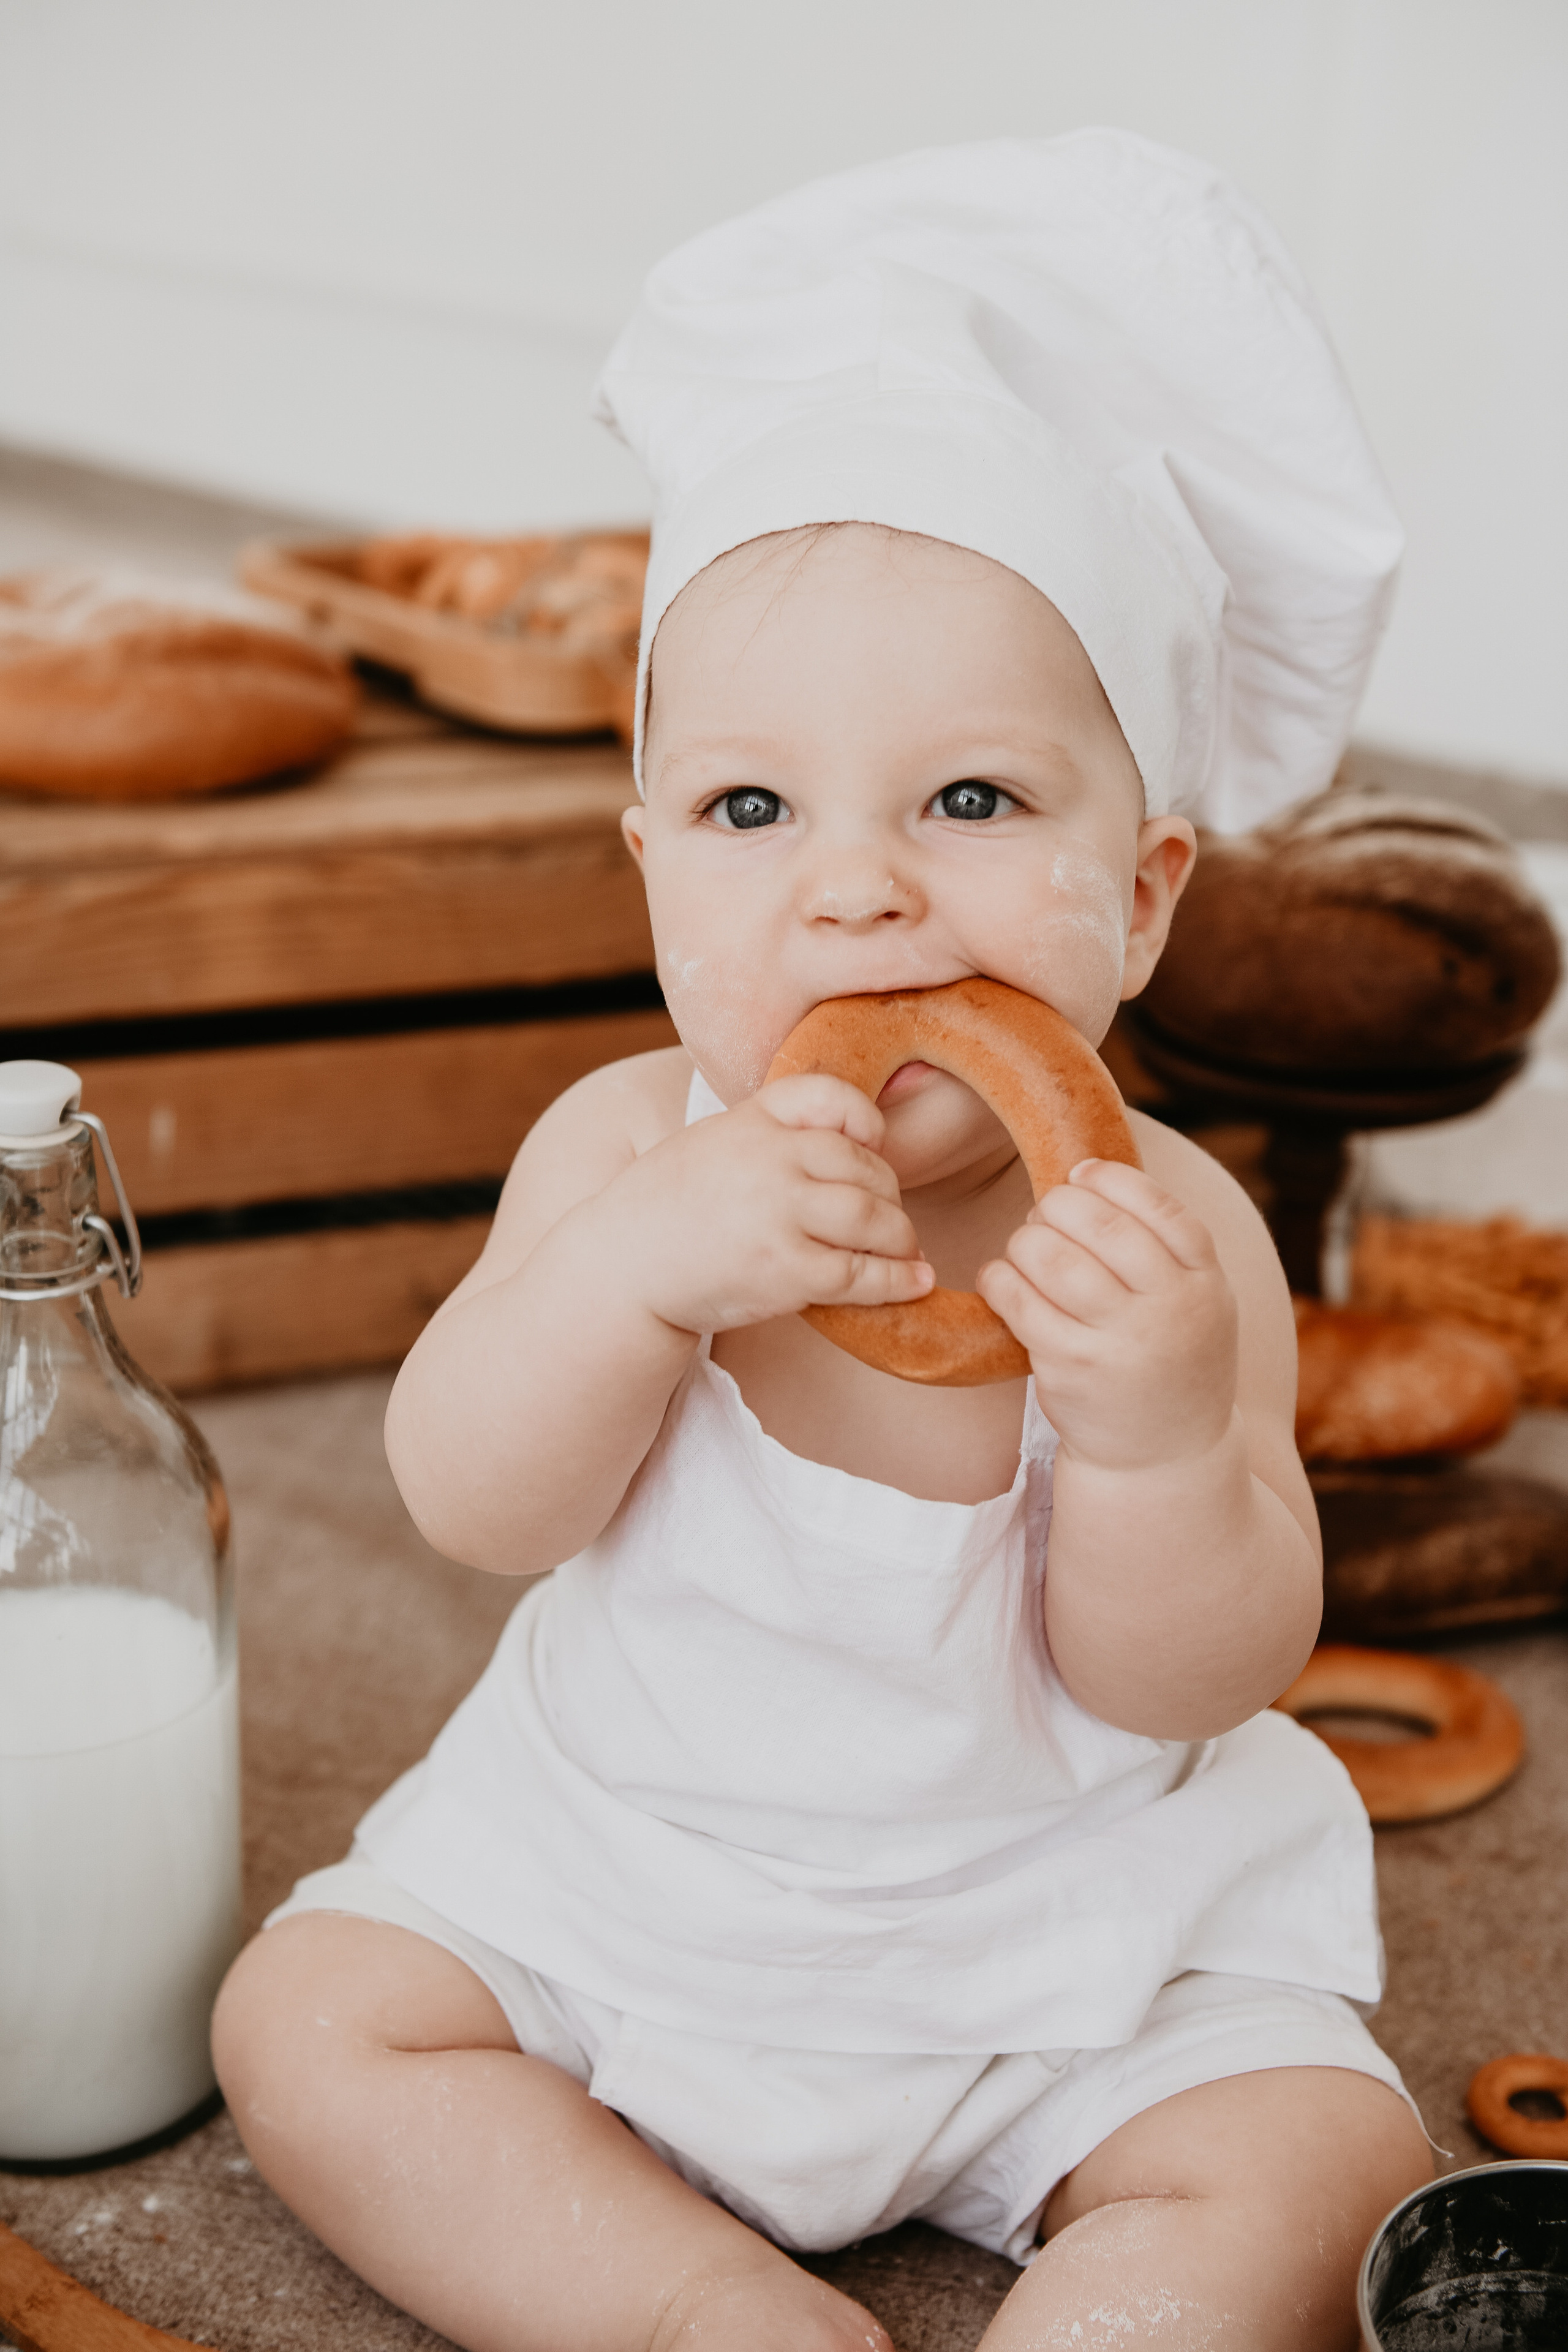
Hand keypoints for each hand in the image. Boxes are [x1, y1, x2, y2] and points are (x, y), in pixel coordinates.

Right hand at [604, 1073, 932, 1336]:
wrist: (619, 1268)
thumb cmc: (665, 1208)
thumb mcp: (711, 1142)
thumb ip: (765, 1132)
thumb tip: (834, 1134)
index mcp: (751, 1120)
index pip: (830, 1097)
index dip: (865, 1122)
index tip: (871, 1146)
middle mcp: (770, 1159)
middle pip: (864, 1164)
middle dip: (887, 1193)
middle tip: (888, 1217)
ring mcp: (780, 1214)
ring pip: (875, 1217)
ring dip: (900, 1237)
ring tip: (903, 1250)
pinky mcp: (786, 1271)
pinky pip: (862, 1273)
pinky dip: (897, 1279)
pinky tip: (913, 1281)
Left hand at [976, 1159, 1237, 1471]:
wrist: (1164, 1455)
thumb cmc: (1167, 1357)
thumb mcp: (1195, 1300)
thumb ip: (1162, 1246)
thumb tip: (1084, 1172)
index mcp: (1206, 1282)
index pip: (1159, 1207)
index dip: (1110, 1179)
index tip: (1079, 1173)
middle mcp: (1170, 1309)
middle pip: (1100, 1224)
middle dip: (1057, 1206)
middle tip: (1044, 1215)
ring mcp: (1120, 1343)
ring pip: (1052, 1258)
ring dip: (1024, 1240)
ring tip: (1024, 1249)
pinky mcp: (1071, 1371)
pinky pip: (1019, 1303)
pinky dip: (999, 1279)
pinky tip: (1001, 1280)